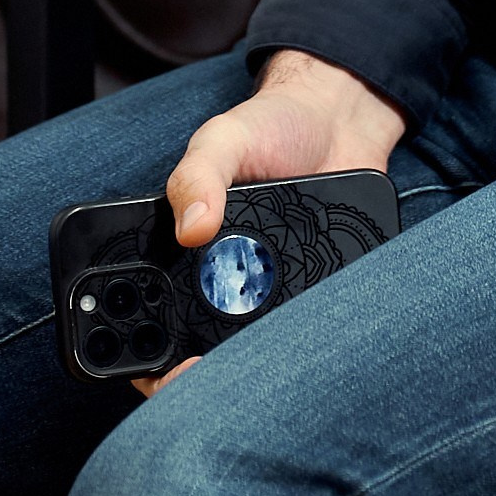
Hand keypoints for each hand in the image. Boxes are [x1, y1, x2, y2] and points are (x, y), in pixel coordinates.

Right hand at [133, 51, 406, 395]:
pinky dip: (313, 339)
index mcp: (191, 255)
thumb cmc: (272, 127)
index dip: (154, 355)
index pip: (159, 317)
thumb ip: (198, 176)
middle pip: (210, 347)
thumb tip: (192, 228)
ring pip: (261, 350)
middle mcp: (231, 282)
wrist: (341, 118)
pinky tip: (316, 341)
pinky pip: (313, 327)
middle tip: (217, 377)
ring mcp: (277, 291)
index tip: (169, 372)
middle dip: (209, 373)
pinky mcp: (321, 288)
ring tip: (267, 367)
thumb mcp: (223, 140)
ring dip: (261, 365)